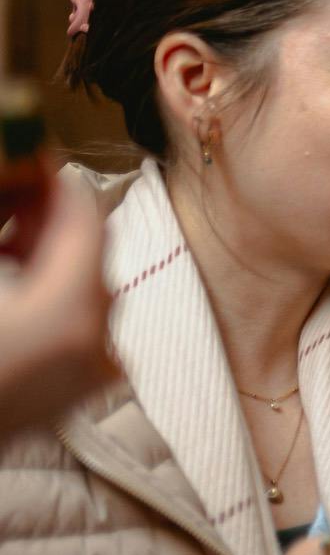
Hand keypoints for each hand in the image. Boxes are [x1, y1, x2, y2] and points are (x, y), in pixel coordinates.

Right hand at [0, 172, 116, 436]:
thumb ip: (4, 216)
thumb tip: (18, 162)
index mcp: (69, 313)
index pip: (86, 223)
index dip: (56, 186)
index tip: (33, 161)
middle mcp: (96, 344)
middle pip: (90, 257)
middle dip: (50, 222)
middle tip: (16, 194)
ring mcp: (92, 374)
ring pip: (88, 291)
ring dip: (50, 258)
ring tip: (6, 244)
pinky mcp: (77, 392)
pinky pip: (82, 325)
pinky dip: (55, 297)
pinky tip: (14, 288)